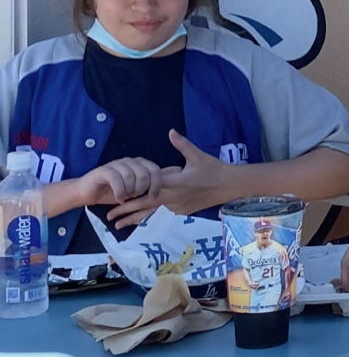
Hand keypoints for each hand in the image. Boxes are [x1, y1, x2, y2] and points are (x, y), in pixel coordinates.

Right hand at [79, 158, 162, 208]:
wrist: (87, 193)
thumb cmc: (113, 192)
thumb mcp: (135, 191)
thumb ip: (149, 187)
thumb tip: (170, 185)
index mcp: (139, 164)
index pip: (155, 170)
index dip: (156, 185)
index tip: (153, 197)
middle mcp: (129, 161)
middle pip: (144, 174)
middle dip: (141, 189)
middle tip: (134, 197)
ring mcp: (116, 164)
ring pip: (131, 176)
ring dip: (130, 191)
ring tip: (125, 198)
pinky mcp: (104, 170)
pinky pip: (117, 179)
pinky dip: (120, 192)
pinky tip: (119, 198)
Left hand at [107, 131, 233, 225]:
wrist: (231, 185)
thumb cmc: (214, 169)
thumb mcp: (198, 155)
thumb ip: (182, 144)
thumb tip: (171, 131)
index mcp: (174, 183)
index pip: (147, 189)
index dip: (130, 194)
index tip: (114, 199)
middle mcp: (173, 197)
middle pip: (144, 206)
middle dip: (125, 211)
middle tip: (109, 217)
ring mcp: (178, 207)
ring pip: (152, 215)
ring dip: (135, 220)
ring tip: (119, 225)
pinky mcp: (184, 212)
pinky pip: (163, 216)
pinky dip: (150, 219)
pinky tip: (140, 223)